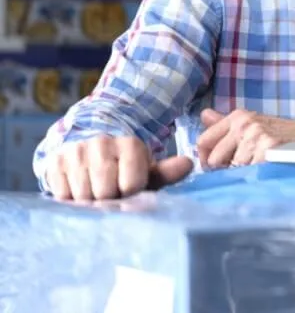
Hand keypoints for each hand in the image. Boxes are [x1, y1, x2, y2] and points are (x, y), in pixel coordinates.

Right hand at [46, 135, 192, 200]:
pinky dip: (69, 199)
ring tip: (94, 192)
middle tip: (110, 193)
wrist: (84, 149)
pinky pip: (62, 195)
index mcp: (130, 144)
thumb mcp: (144, 170)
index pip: (132, 185)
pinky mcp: (54, 162)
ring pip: (83, 196)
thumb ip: (166, 172)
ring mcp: (76, 151)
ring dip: (88, 202)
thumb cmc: (121, 168)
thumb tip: (189, 163)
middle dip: (109, 200)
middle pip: (106, 193)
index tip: (129, 189)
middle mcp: (102, 143)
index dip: (130, 194)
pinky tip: (77, 190)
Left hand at [197, 109, 294, 168]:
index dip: (204, 158)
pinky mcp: (267, 150)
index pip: (203, 140)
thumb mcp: (252, 122)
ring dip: (242, 173)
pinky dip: (255, 175)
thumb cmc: (281, 133)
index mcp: (237, 116)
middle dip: (222, 169)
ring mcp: (256, 137)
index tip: (213, 166)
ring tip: (258, 166)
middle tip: (240, 169)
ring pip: (231, 169)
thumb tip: (203, 115)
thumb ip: (225, 122)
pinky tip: (266, 168)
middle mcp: (244, 124)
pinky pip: (248, 173)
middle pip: (213, 159)